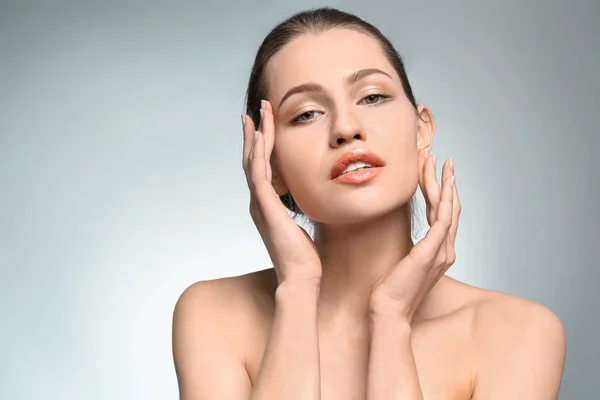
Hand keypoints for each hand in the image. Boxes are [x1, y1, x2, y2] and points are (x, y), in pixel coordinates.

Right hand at [242, 100, 322, 286]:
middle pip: (252, 159)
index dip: (261, 145)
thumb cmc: (304, 257)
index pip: (260, 168)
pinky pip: (259, 174)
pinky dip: (258, 153)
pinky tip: (261, 135)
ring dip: (256, 135)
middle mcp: (258, 202)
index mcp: (266, 205)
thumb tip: (310, 200)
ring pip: (253, 161)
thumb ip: (299, 211)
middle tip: (257, 109)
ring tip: (258, 112)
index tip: (264, 125)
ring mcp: (259, 204)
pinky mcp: (266, 208)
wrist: (301, 278)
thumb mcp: (301, 226)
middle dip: (255, 132)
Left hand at [369, 150, 460, 321]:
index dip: (439, 190)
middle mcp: (445, 250)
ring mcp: (442, 252)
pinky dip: (446, 199)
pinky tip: (445, 183)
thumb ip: (407, 247)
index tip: (433, 170)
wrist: (388, 311)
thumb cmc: (389, 290)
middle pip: (449, 207)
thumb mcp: (401, 262)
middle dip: (444, 180)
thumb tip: (398, 232)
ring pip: (447, 208)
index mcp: (438, 251)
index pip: (441, 214)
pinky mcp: (432, 253)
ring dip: (444, 182)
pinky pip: (443, 220)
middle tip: (441, 157)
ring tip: (440, 161)